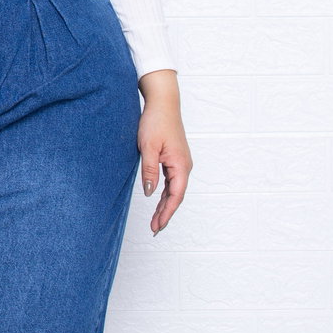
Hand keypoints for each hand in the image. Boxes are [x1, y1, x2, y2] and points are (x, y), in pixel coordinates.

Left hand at [136, 69, 190, 235]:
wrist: (163, 102)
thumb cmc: (156, 122)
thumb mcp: (148, 148)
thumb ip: (149, 172)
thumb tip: (150, 194)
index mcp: (180, 165)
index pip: (175, 196)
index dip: (166, 213)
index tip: (158, 226)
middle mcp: (184, 166)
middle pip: (176, 196)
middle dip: (166, 213)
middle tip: (155, 229)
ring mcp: (181, 162)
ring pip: (174, 189)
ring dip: (165, 205)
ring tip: (156, 220)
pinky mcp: (175, 158)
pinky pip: (172, 181)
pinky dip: (165, 193)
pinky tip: (158, 200)